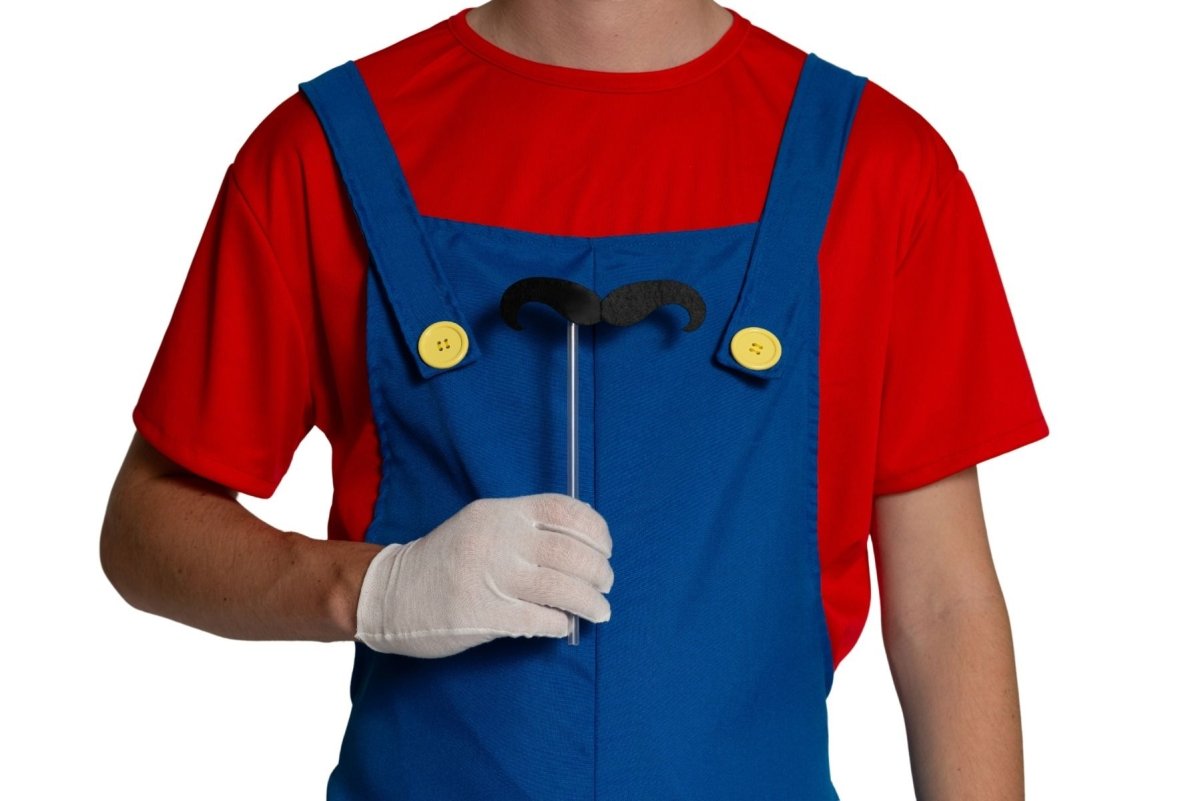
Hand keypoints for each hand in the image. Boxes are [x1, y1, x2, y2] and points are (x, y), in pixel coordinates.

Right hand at [355, 493, 614, 657]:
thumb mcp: (481, 527)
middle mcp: (497, 540)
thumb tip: (581, 549)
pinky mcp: (482, 615)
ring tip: (599, 611)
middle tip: (605, 585)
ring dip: (590, 603)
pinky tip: (561, 626)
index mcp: (500, 513)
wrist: (388, 593)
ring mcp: (489, 577)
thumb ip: (524, 530)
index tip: (605, 548)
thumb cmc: (445, 561)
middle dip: (598, 573)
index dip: (595, 530)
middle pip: (571, 553)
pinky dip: (559, 624)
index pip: (564, 511)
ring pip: (561, 588)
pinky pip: (539, 620)